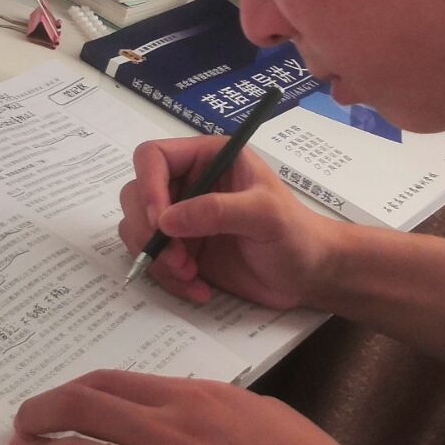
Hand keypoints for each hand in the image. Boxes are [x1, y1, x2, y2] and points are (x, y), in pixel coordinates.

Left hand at [9, 371, 395, 444]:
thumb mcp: (260, 415)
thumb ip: (215, 411)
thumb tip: (188, 413)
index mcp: (193, 400)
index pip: (112, 384)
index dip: (73, 391)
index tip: (57, 402)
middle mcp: (166, 432)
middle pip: (80, 410)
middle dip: (40, 414)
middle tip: (23, 424)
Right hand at [119, 136, 342, 309]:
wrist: (309, 275)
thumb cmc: (297, 234)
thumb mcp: (265, 215)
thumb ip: (218, 210)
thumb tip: (166, 220)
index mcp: (208, 157)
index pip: (153, 157)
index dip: (148, 186)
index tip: (160, 223)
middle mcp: (189, 183)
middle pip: (135, 195)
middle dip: (149, 232)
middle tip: (179, 260)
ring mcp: (182, 218)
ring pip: (137, 230)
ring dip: (157, 258)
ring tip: (191, 275)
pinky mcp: (182, 249)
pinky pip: (152, 259)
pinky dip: (167, 278)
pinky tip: (199, 288)